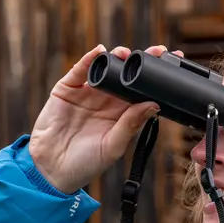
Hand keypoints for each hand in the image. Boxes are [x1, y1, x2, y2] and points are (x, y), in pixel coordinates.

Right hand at [28, 43, 179, 193]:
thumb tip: (153, 104)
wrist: (50, 171)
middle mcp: (106, 100)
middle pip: (127, 75)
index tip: (173, 64)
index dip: (156, 78)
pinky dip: (89, 60)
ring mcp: (86, 93)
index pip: (142, 91)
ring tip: (127, 53)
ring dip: (117, 57)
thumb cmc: (84, 165)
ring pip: (105, 68)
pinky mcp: (66, 90)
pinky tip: (99, 52)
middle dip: (141, 61)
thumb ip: (130, 126)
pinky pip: (79, 71)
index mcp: (121, 114)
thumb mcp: (112, 147)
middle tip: (157, 51)